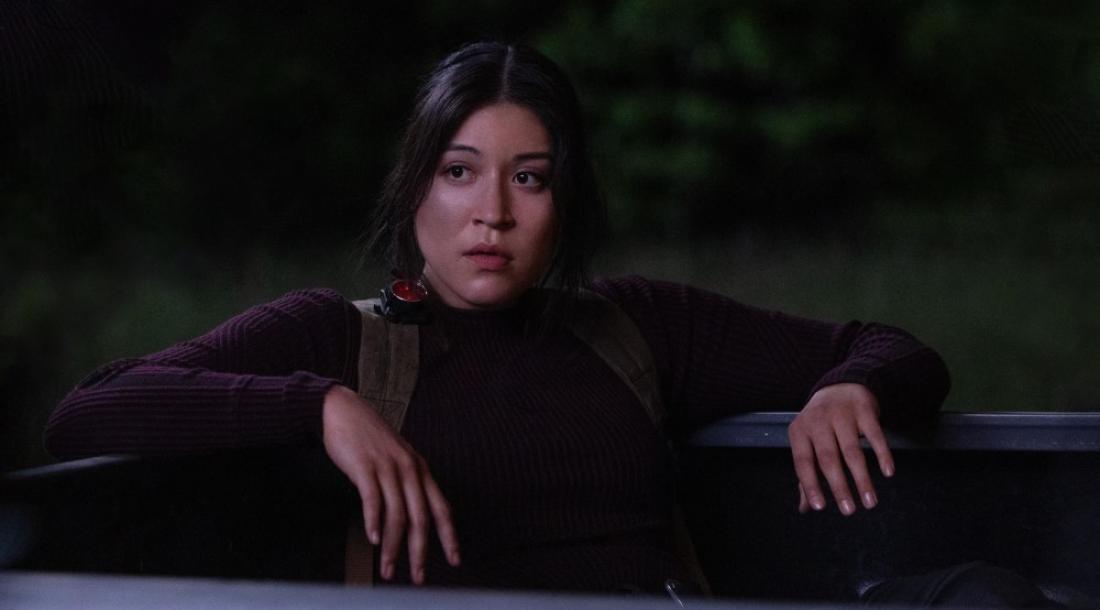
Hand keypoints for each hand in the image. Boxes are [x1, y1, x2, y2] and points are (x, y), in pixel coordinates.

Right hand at [322, 384, 459, 583]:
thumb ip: (407, 484)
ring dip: (393, 546)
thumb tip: (413, 517)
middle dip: (420, 551)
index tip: (455, 559)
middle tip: (418, 577)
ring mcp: (388, 467)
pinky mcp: (365, 466)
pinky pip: (373, 499)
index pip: (441, 508)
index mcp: (420, 470)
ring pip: (397, 514)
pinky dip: (374, 521)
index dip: (449, 535)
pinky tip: (374, 539)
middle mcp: (409, 469)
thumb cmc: (369, 439)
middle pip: (420, 518)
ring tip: (388, 568)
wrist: (343, 411)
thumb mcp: (397, 459)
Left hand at [787, 383, 893, 515]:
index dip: (810, 485)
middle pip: (828, 458)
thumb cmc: (821, 423)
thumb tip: (805, 507)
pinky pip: (875, 435)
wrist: (841, 386)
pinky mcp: (864, 410)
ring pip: (852, 451)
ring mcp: (842, 414)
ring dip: (862, 479)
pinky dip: (882, 454)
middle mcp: (818, 421)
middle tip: (848, 511)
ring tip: (870, 502)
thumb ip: (807, 473)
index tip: (819, 507)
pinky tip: (888, 472)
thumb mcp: (808, 441)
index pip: (803, 461)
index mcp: (799, 431)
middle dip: (839, 487)